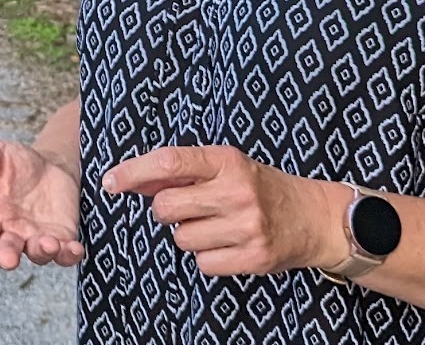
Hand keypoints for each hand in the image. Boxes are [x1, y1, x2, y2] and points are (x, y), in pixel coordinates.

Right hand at [0, 139, 84, 270]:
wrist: (50, 167)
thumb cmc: (16, 163)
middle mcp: (12, 233)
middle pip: (7, 251)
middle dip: (7, 257)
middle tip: (8, 260)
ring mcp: (36, 238)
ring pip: (37, 254)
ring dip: (42, 251)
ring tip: (49, 243)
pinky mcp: (61, 239)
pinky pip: (65, 254)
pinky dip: (69, 255)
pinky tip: (75, 249)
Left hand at [101, 145, 342, 275]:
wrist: (313, 217)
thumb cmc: (260, 187)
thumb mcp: (227, 166)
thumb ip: (184, 172)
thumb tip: (133, 181)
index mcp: (227, 160)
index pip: (168, 162)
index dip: (133, 172)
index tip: (110, 182)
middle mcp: (237, 191)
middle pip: (167, 207)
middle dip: (164, 211)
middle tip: (184, 209)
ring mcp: (247, 226)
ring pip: (182, 238)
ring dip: (188, 235)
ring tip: (215, 225)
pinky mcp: (254, 257)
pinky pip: (203, 263)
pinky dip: (207, 257)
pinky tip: (226, 244)